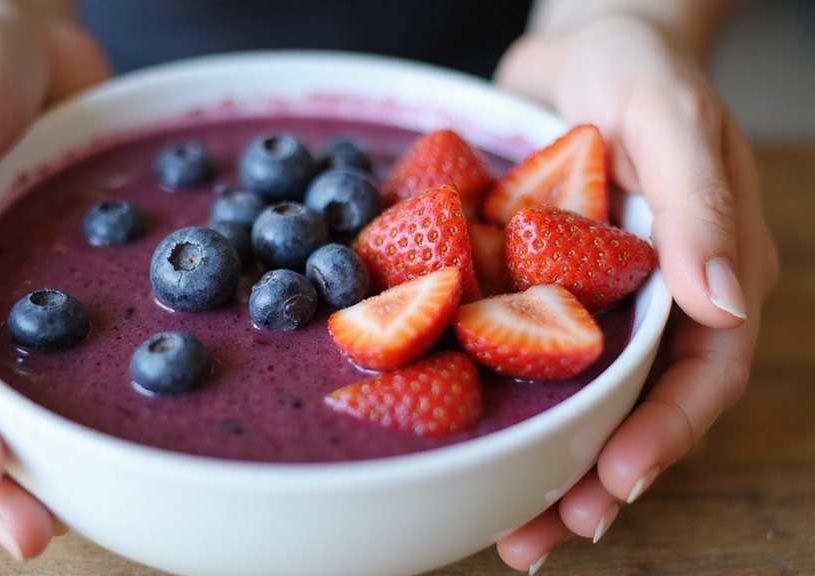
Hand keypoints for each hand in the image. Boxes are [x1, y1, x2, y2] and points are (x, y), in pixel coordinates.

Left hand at [490, 15, 778, 571]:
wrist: (577, 49)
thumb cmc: (635, 65)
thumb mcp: (668, 113)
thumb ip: (698, 202)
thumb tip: (722, 307)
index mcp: (711, 274)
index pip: (702, 375)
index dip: (662, 435)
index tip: (614, 482)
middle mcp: (656, 304)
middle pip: (635, 409)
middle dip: (595, 481)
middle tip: (544, 537)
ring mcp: (596, 302)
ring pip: (576, 400)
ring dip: (544, 466)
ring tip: (508, 529)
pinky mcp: (541, 290)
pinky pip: (521, 356)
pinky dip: (497, 403)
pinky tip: (457, 443)